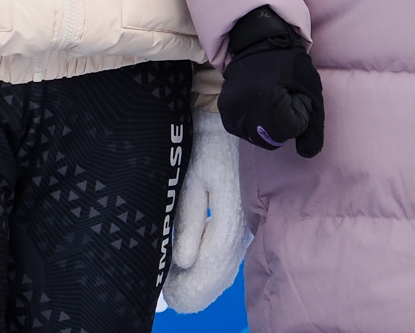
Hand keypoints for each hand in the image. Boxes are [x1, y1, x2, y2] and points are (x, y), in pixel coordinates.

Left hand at [162, 111, 252, 312]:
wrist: (236, 122)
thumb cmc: (209, 146)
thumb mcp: (193, 178)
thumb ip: (189, 219)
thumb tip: (183, 260)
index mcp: (229, 221)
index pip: (208, 269)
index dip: (187, 287)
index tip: (167, 292)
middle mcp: (244, 230)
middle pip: (219, 277)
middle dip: (193, 290)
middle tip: (169, 291)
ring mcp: (248, 228)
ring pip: (227, 271)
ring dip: (203, 282)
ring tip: (177, 283)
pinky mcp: (247, 224)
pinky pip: (231, 259)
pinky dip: (214, 271)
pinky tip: (196, 268)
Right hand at [219, 6, 325, 157]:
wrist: (259, 40)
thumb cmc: (290, 63)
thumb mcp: (310, 91)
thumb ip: (312, 125)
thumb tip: (307, 155)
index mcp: (269, 101)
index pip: (290, 131)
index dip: (298, 116)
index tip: (295, 96)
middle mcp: (245, 109)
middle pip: (271, 140)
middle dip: (282, 125)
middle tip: (283, 100)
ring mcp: (231, 110)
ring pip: (255, 138)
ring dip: (266, 128)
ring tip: (269, 102)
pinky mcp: (223, 110)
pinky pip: (240, 131)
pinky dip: (251, 125)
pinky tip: (257, 109)